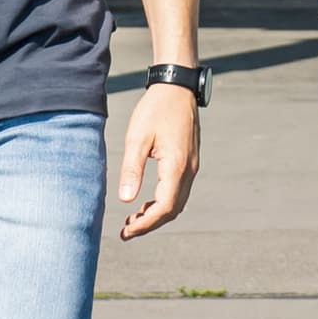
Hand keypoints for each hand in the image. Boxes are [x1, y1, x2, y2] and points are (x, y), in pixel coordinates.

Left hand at [117, 79, 200, 241]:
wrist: (176, 87)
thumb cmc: (155, 109)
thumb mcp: (137, 138)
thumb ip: (131, 169)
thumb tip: (125, 201)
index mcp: (176, 166)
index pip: (164, 208)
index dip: (145, 224)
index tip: (126, 231)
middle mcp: (189, 169)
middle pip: (173, 210)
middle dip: (150, 224)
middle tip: (126, 231)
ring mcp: (192, 165)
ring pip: (178, 202)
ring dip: (157, 215)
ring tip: (134, 219)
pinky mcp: (189, 160)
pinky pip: (179, 190)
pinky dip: (164, 202)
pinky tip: (147, 202)